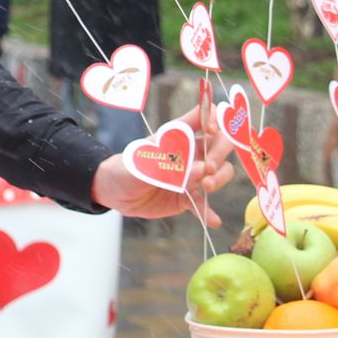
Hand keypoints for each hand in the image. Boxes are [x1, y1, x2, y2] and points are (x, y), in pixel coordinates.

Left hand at [91, 101, 235, 226]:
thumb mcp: (146, 161)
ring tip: (208, 188)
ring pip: (219, 172)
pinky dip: (209, 212)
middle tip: (210, 169)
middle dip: (220, 154)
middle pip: (219, 145)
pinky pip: (204, 204)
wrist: (117, 192)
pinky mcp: (188, 197)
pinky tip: (214, 221)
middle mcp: (190, 153)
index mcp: (179, 135)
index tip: (212, 130)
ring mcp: (192, 176)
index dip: (214, 118)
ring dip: (219, 179)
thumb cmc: (129, 167)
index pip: (205, 117)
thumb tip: (202, 169)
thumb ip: (172, 164)